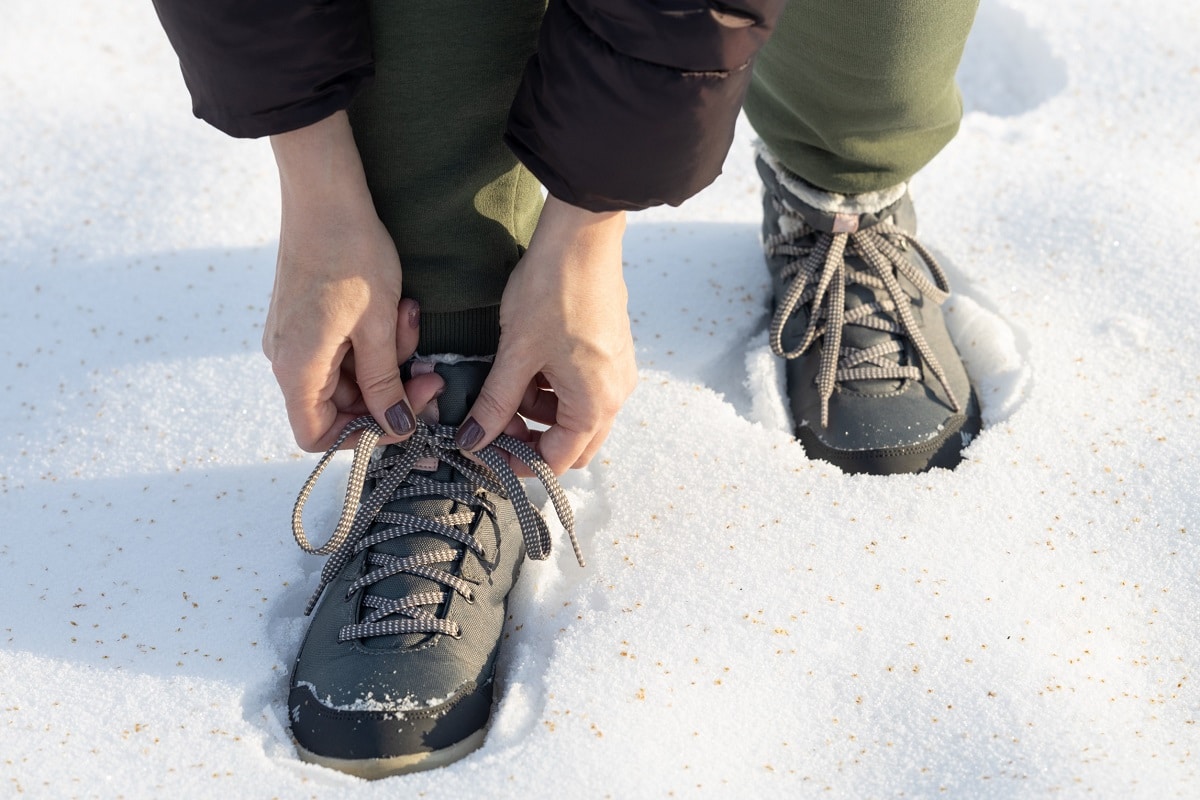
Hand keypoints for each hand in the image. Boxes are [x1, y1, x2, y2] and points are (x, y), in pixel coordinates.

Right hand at [263, 112, 441, 450]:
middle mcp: (287, 359)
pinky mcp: (306, 320)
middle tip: (430, 376)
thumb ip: (385, 385)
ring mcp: (295, 339)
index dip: (362, 440)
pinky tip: (399, 311)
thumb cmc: (351, 255)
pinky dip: (376, 341)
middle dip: (390, 395)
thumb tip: (396, 429)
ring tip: (410, 322)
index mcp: (297, 369)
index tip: (405, 424)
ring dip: (389, 362)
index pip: (317, 437)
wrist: (326, 193)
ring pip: (349, 377)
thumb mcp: (378, 327)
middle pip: (340, 408)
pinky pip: (345, 350)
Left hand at [456, 195, 636, 474]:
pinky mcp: (610, 352)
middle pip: (572, 444)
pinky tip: (524, 369)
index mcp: (596, 405)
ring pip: (574, 415)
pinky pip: (581, 389)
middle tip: (492, 427)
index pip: (558, 461)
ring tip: (503, 390)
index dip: (518, 463)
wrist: (582, 237)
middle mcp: (614, 395)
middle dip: (531, 441)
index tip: (485, 452)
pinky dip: (551, 390)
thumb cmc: (553, 292)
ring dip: (538, 413)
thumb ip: (495, 403)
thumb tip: (473, 439)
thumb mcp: (516, 353)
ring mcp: (615, 373)